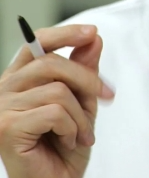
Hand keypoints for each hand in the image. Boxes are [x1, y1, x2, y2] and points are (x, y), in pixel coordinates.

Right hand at [0, 25, 113, 177]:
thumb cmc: (63, 146)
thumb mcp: (81, 103)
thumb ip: (84, 71)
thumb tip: (93, 39)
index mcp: (18, 79)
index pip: (35, 43)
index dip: (64, 34)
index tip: (92, 32)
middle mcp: (3, 89)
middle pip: (52, 64)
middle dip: (88, 80)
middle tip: (108, 97)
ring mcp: (1, 108)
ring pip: (58, 91)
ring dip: (80, 116)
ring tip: (80, 134)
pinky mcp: (6, 127)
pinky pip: (55, 112)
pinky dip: (71, 128)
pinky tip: (66, 141)